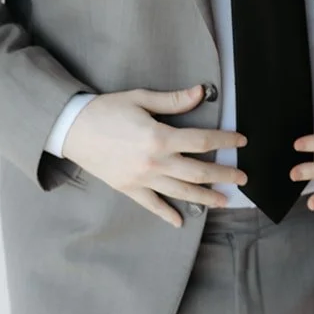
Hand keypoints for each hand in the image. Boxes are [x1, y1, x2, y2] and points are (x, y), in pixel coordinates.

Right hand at [63, 86, 245, 227]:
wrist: (71, 129)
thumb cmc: (106, 110)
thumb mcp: (141, 99)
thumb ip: (173, 101)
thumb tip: (200, 93)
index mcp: (159, 138)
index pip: (201, 140)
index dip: (224, 139)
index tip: (241, 140)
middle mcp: (154, 162)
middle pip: (198, 171)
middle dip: (223, 175)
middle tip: (242, 178)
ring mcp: (142, 178)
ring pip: (181, 191)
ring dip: (205, 197)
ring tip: (224, 201)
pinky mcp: (128, 188)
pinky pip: (152, 205)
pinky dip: (166, 214)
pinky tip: (181, 221)